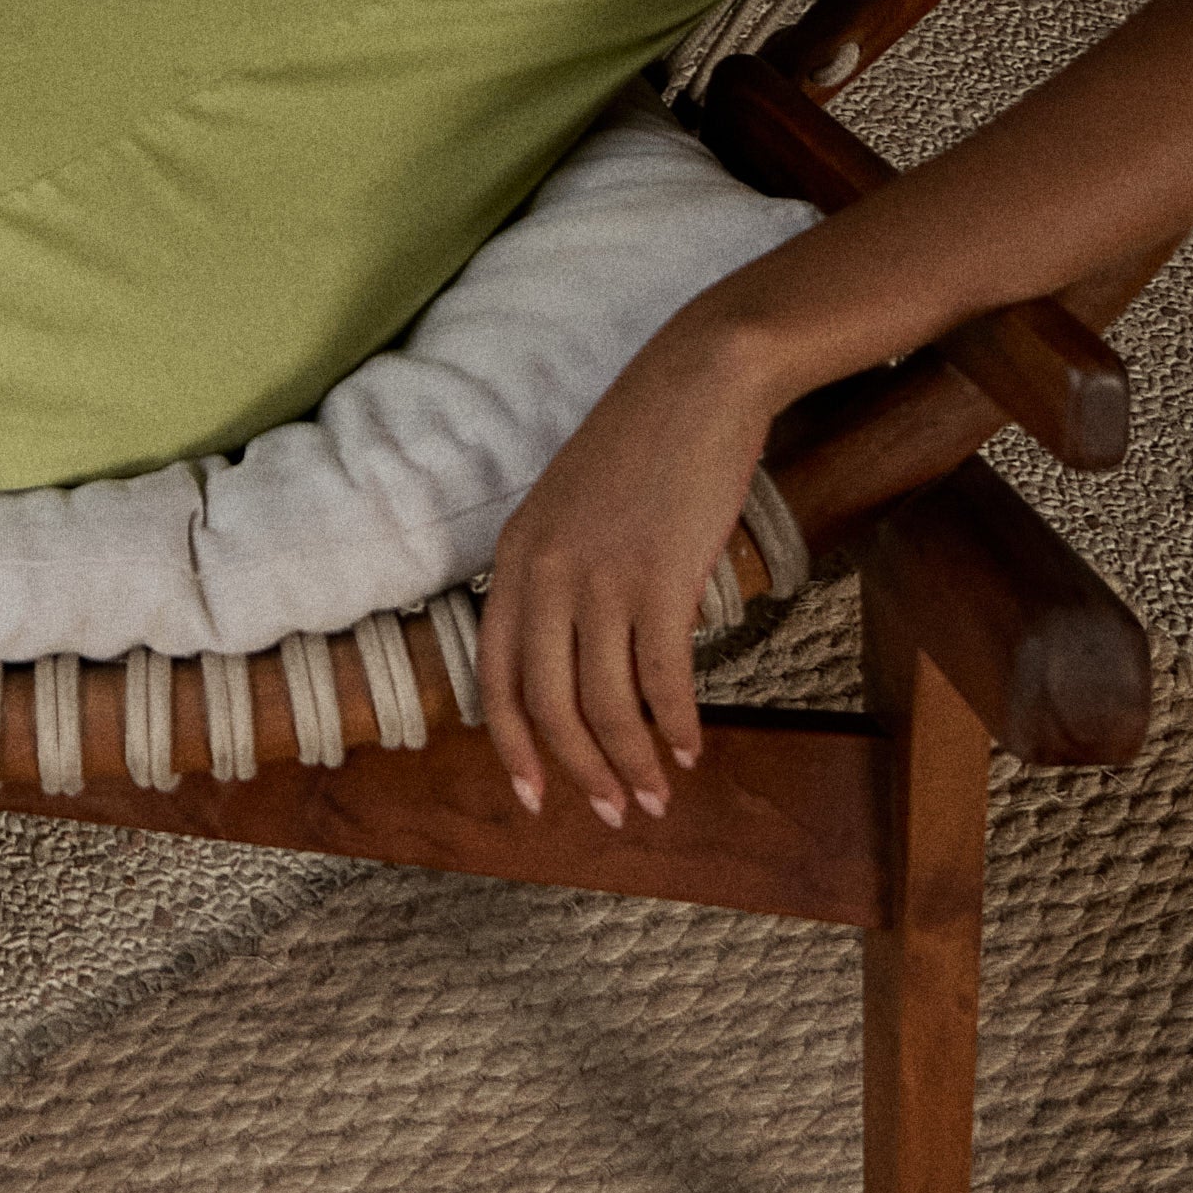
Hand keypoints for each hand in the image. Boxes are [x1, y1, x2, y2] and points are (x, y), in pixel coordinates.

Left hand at [472, 297, 775, 830]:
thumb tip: (571, 656)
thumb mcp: (570, 508)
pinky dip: (676, 724)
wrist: (699, 381)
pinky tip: (693, 748)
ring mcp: (601, 575)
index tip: (534, 796)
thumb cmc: (642, 446)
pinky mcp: (661, 576)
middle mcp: (545, 572)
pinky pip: (663, 678)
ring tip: (658, 794)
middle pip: (548, 704)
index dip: (513, 745)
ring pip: (606, 702)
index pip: (493, 676)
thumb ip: (558, 574)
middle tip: (614, 811)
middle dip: (579, 770)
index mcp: (514, 557)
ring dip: (633, 760)